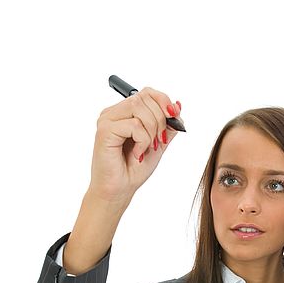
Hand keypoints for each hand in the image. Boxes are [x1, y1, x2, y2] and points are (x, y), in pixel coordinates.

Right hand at [88, 87, 180, 203]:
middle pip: (144, 98)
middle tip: (159, 141)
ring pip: (139, 109)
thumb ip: (168, 125)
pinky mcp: (105, 131)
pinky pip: (134, 126)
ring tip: (147, 148)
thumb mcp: (158, 143)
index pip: (147, 93)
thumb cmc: (134, 169)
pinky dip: (143, 141)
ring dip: (152, 131)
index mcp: (125, 113)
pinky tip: (137, 154)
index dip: (164, 101)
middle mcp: (114, 113)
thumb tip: (178, 106)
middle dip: (160, 120)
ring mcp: (107, 120)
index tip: (174, 116)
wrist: (120, 190)